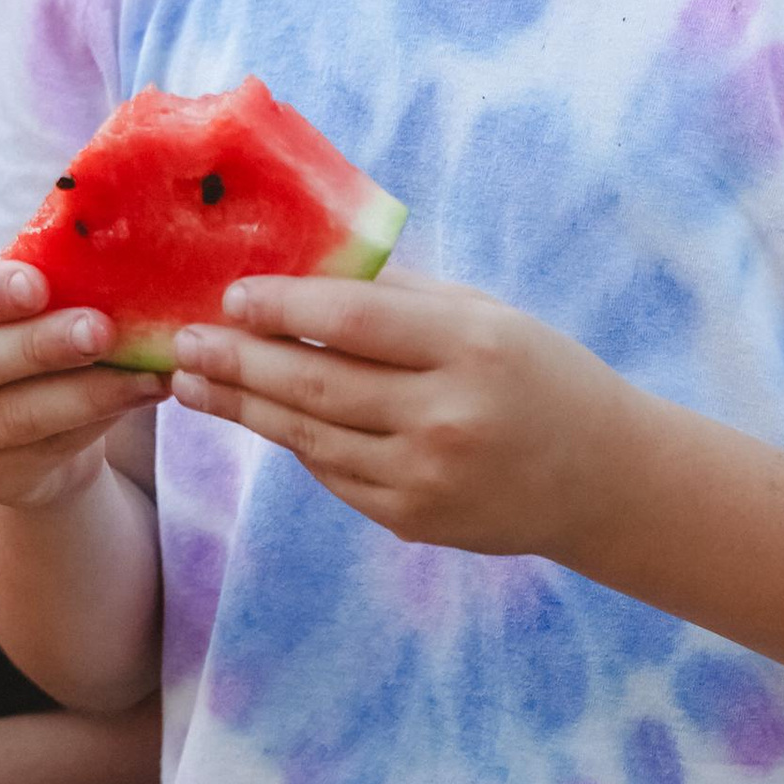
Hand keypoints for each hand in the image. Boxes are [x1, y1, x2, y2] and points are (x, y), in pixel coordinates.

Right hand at [0, 255, 163, 511]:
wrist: (20, 411)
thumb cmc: (18, 325)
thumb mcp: (16, 294)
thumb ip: (42, 275)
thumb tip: (101, 251)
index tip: (37, 283)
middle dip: (40, 346)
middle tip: (100, 329)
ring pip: (12, 418)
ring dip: (85, 394)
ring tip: (144, 374)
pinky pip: (42, 451)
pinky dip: (97, 422)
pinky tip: (138, 397)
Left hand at [170, 270, 627, 555]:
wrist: (601, 479)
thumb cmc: (538, 373)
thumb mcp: (486, 314)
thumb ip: (400, 296)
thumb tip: (302, 264)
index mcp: (473, 348)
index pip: (357, 322)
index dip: (286, 306)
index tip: (232, 294)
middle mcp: (448, 417)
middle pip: (318, 385)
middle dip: (239, 361)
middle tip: (182, 342)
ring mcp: (427, 478)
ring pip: (311, 436)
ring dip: (242, 406)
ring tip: (190, 381)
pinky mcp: (412, 518)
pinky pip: (332, 473)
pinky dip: (290, 440)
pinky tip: (254, 413)